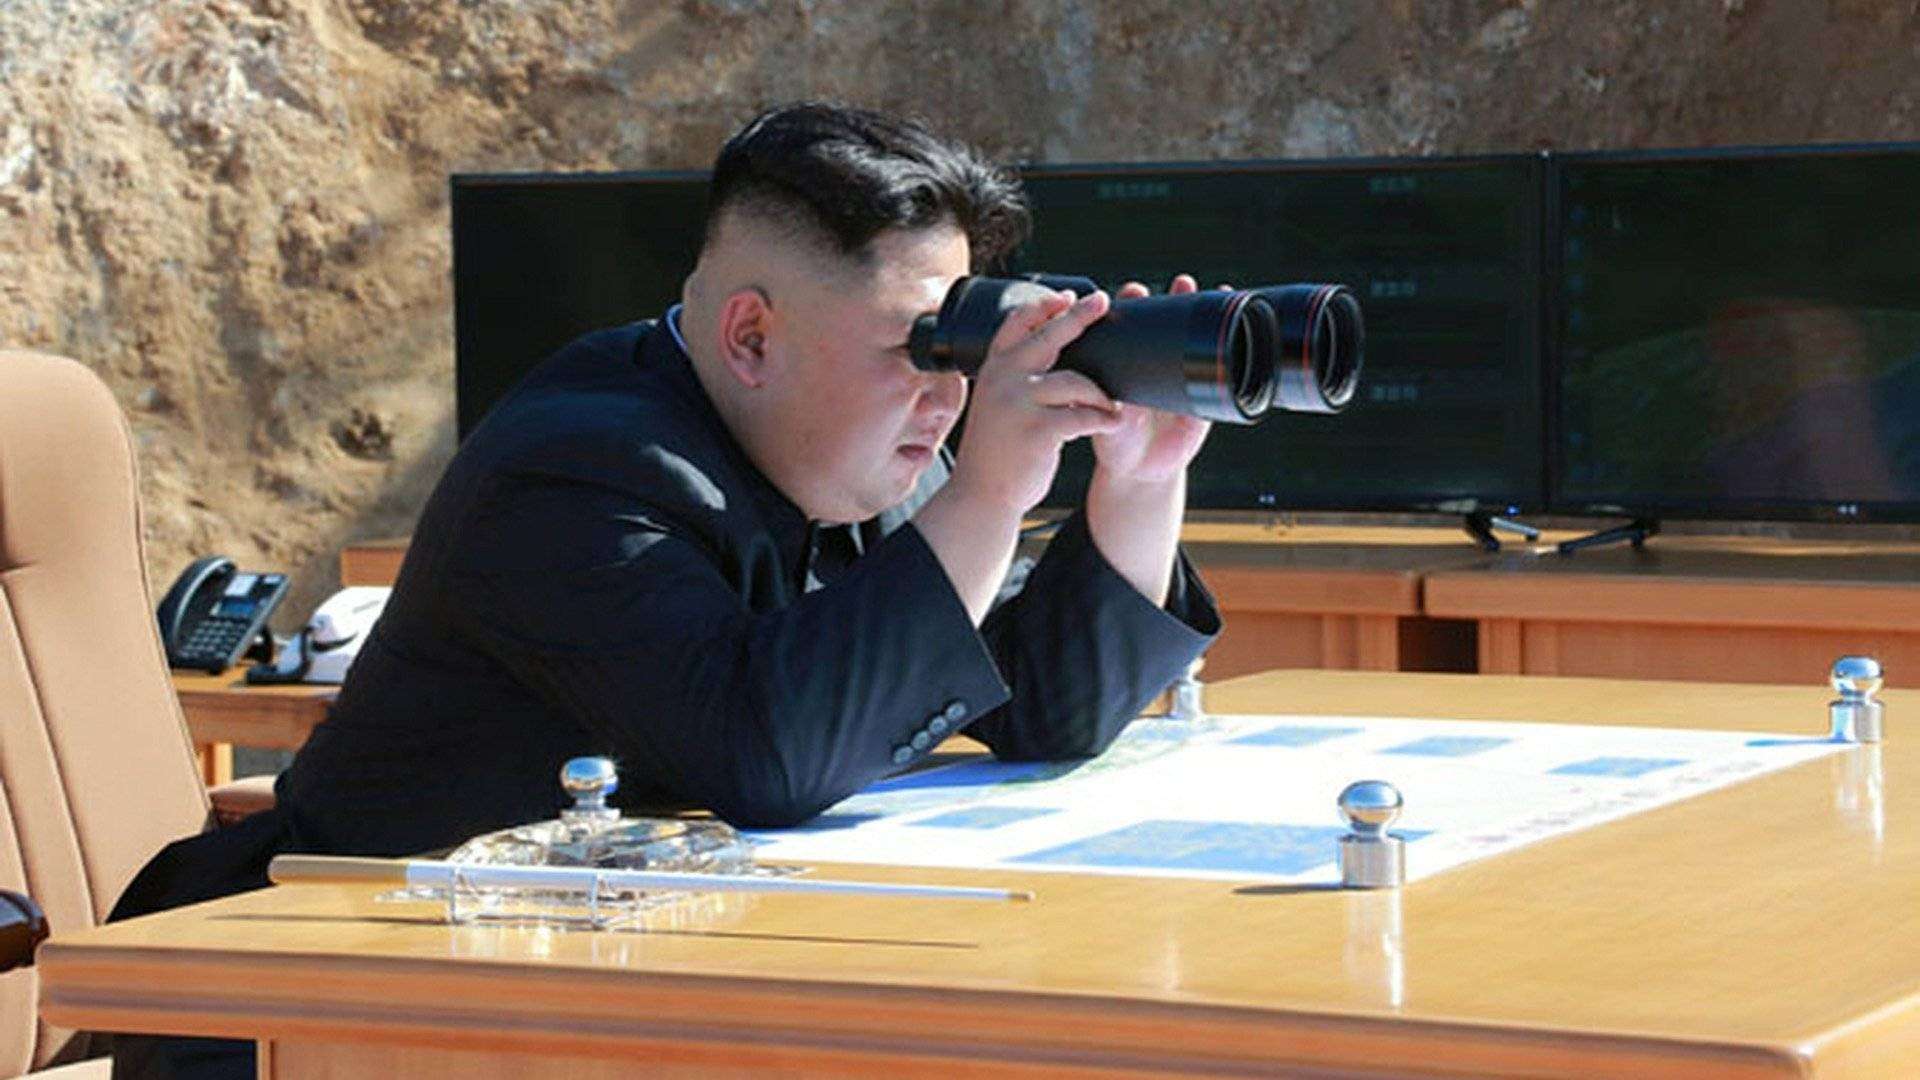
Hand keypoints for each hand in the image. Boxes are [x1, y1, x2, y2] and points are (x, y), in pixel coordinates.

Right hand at [947, 288, 1124, 516]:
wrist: (980, 494)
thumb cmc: (996, 450)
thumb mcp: (996, 404)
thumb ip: (1014, 378)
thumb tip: (1052, 351)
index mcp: (994, 369)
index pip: (1016, 323)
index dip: (1043, 306)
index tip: (1067, 296)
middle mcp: (1003, 380)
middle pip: (1049, 336)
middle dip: (1079, 315)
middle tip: (1103, 301)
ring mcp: (1019, 404)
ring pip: (1076, 381)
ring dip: (1100, 393)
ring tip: (1110, 405)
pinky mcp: (1038, 432)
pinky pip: (1083, 416)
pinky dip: (1103, 419)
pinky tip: (1111, 423)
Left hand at [1090, 274, 1213, 485]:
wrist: (1138, 469)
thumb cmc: (1114, 438)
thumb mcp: (1109, 419)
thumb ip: (1114, 407)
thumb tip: (1119, 398)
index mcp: (1127, 357)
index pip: (1131, 320)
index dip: (1133, 302)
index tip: (1136, 291)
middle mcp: (1155, 359)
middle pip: (1167, 318)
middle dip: (1175, 296)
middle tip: (1182, 283)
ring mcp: (1182, 374)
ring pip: (1194, 336)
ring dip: (1204, 312)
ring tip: (1214, 291)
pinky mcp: (1203, 395)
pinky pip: (1220, 369)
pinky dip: (1231, 348)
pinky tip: (1241, 325)